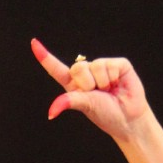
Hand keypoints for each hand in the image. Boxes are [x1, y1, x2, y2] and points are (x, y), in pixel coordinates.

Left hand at [29, 38, 148, 138]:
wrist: (128, 119)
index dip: (45, 57)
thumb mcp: (85, 106)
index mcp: (74, 84)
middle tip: (98, 94)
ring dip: (102, 82)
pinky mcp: (118, 64)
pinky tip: (118, 84)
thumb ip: (70, 101)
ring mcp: (103, 66)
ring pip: (95, 66)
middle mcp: (87, 73)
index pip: (57, 69)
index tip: (34, 44)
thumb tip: (51, 112)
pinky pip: (110, 65)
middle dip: (87, 83)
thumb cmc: (106, 115)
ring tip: (110, 90)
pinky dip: (113, 77)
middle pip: (78, 67)